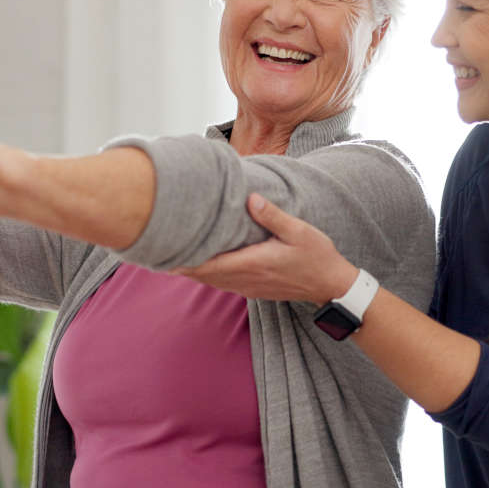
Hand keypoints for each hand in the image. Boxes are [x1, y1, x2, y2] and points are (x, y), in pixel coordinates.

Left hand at [176, 193, 357, 302]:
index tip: (165, 251)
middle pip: (205, 275)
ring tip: (171, 255)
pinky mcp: (253, 289)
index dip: (186, 260)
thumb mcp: (299, 231)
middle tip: (158, 249)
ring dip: (192, 270)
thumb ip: (272, 216)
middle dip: (182, 264)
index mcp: (255, 263)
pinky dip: (207, 274)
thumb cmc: (317, 257)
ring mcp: (249, 286)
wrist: (331, 286)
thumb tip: (250, 198)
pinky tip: (199, 264)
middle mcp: (247, 278)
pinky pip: (223, 283)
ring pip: (212, 281)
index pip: (211, 264)